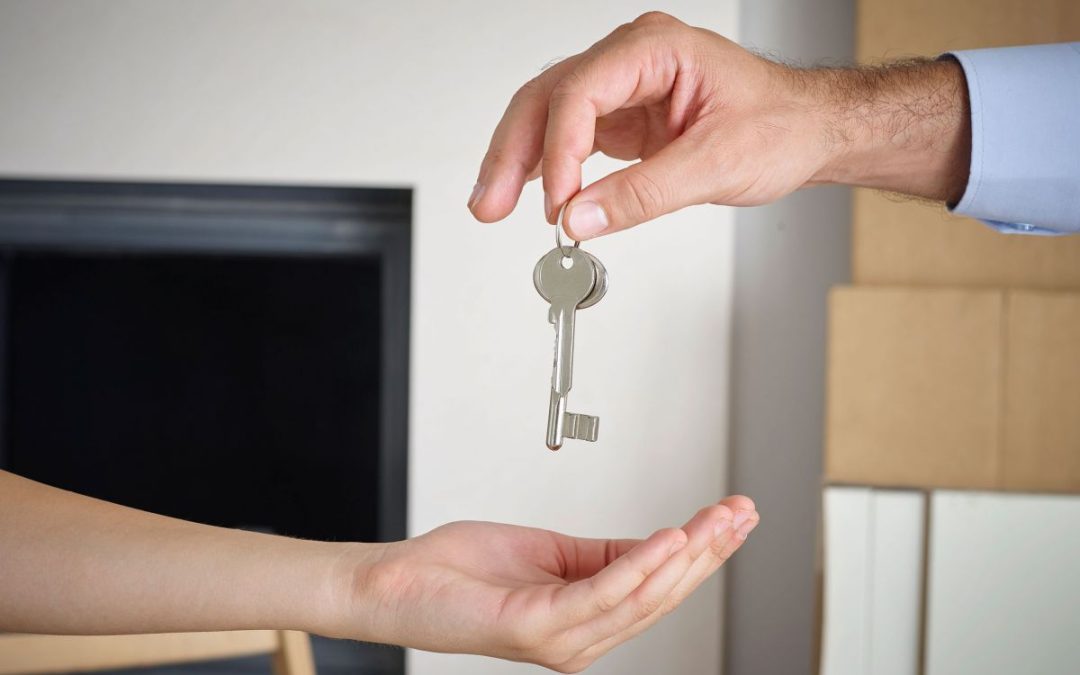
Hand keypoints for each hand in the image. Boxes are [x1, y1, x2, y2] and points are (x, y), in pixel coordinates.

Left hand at [338, 496, 758, 671]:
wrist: (396, 584)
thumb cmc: (458, 570)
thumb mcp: (549, 553)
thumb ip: (603, 555)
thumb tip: (656, 543)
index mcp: (584, 618)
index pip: (658, 586)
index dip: (701, 551)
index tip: (733, 518)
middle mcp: (580, 637)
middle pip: (662, 594)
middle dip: (708, 551)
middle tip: (742, 515)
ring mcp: (560, 638)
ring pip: (642, 596)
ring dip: (686, 554)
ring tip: (716, 520)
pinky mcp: (535, 627)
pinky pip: (601, 593)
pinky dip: (639, 564)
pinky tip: (666, 538)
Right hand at [469, 11, 968, 238]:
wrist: (808, 132)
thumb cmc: (780, 126)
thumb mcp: (716, 164)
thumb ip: (642, 194)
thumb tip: (580, 219)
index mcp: (655, 48)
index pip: (582, 91)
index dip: (560, 150)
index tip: (559, 202)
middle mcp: (632, 61)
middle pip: (548, 98)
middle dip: (514, 152)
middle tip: (489, 202)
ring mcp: (623, 88)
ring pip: (548, 116)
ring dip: (517, 161)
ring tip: (491, 204)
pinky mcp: (622, 119)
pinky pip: (568, 139)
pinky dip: (545, 168)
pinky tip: (524, 192)